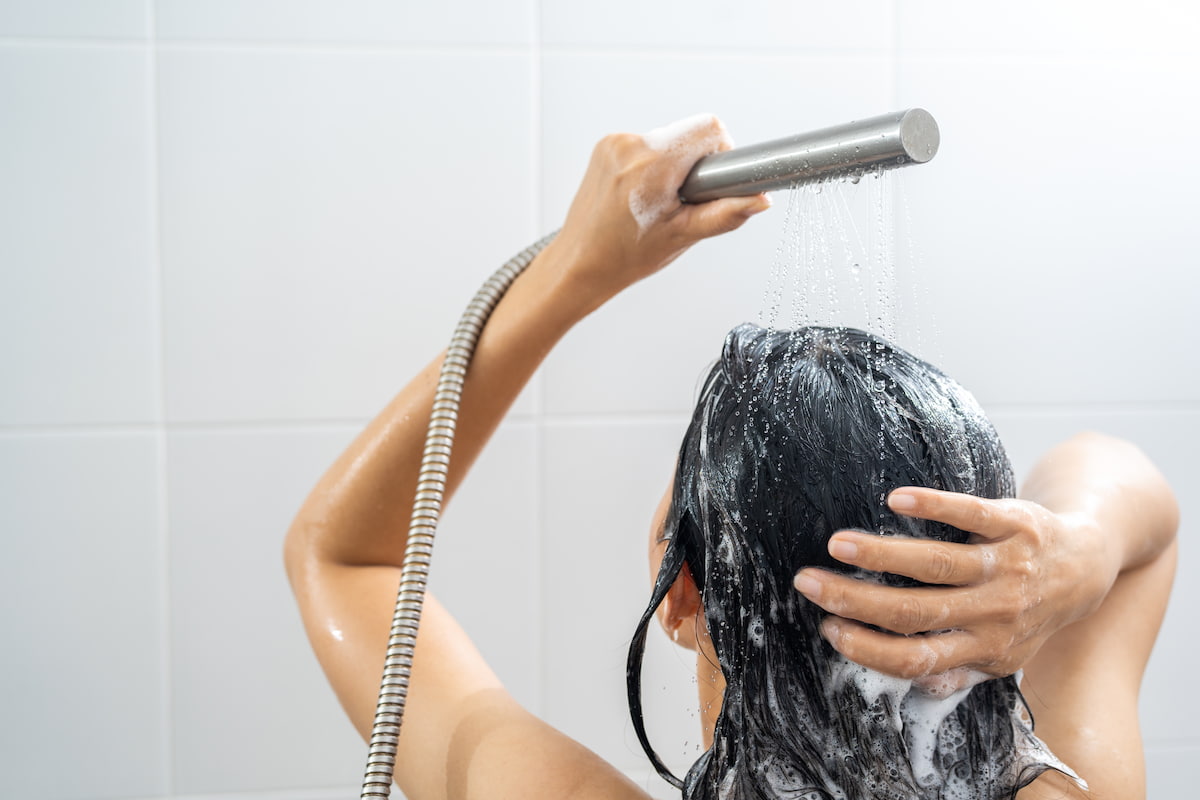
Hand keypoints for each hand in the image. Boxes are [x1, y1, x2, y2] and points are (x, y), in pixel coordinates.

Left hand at [547, 114, 769, 307]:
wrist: (579, 263)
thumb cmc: (624, 256)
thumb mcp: (683, 236)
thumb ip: (726, 214)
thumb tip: (760, 199)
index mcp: (651, 164)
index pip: (708, 128)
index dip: (721, 152)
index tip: (713, 180)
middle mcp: (629, 145)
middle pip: (688, 133)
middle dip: (695, 164)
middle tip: (682, 201)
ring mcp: (613, 143)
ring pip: (668, 139)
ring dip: (672, 165)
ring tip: (658, 203)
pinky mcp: (605, 146)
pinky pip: (645, 144)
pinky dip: (652, 165)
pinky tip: (641, 196)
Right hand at [792, 487, 1120, 680]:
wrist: (1088, 563)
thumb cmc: (1030, 609)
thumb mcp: (1004, 653)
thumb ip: (960, 669)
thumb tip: (911, 679)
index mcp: (985, 648)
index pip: (916, 657)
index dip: (868, 647)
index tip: (828, 627)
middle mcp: (995, 612)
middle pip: (914, 610)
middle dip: (854, 599)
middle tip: (808, 582)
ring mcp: (1007, 567)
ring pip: (935, 564)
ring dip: (880, 554)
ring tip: (836, 543)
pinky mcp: (1016, 523)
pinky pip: (971, 514)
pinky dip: (933, 506)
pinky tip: (895, 500)